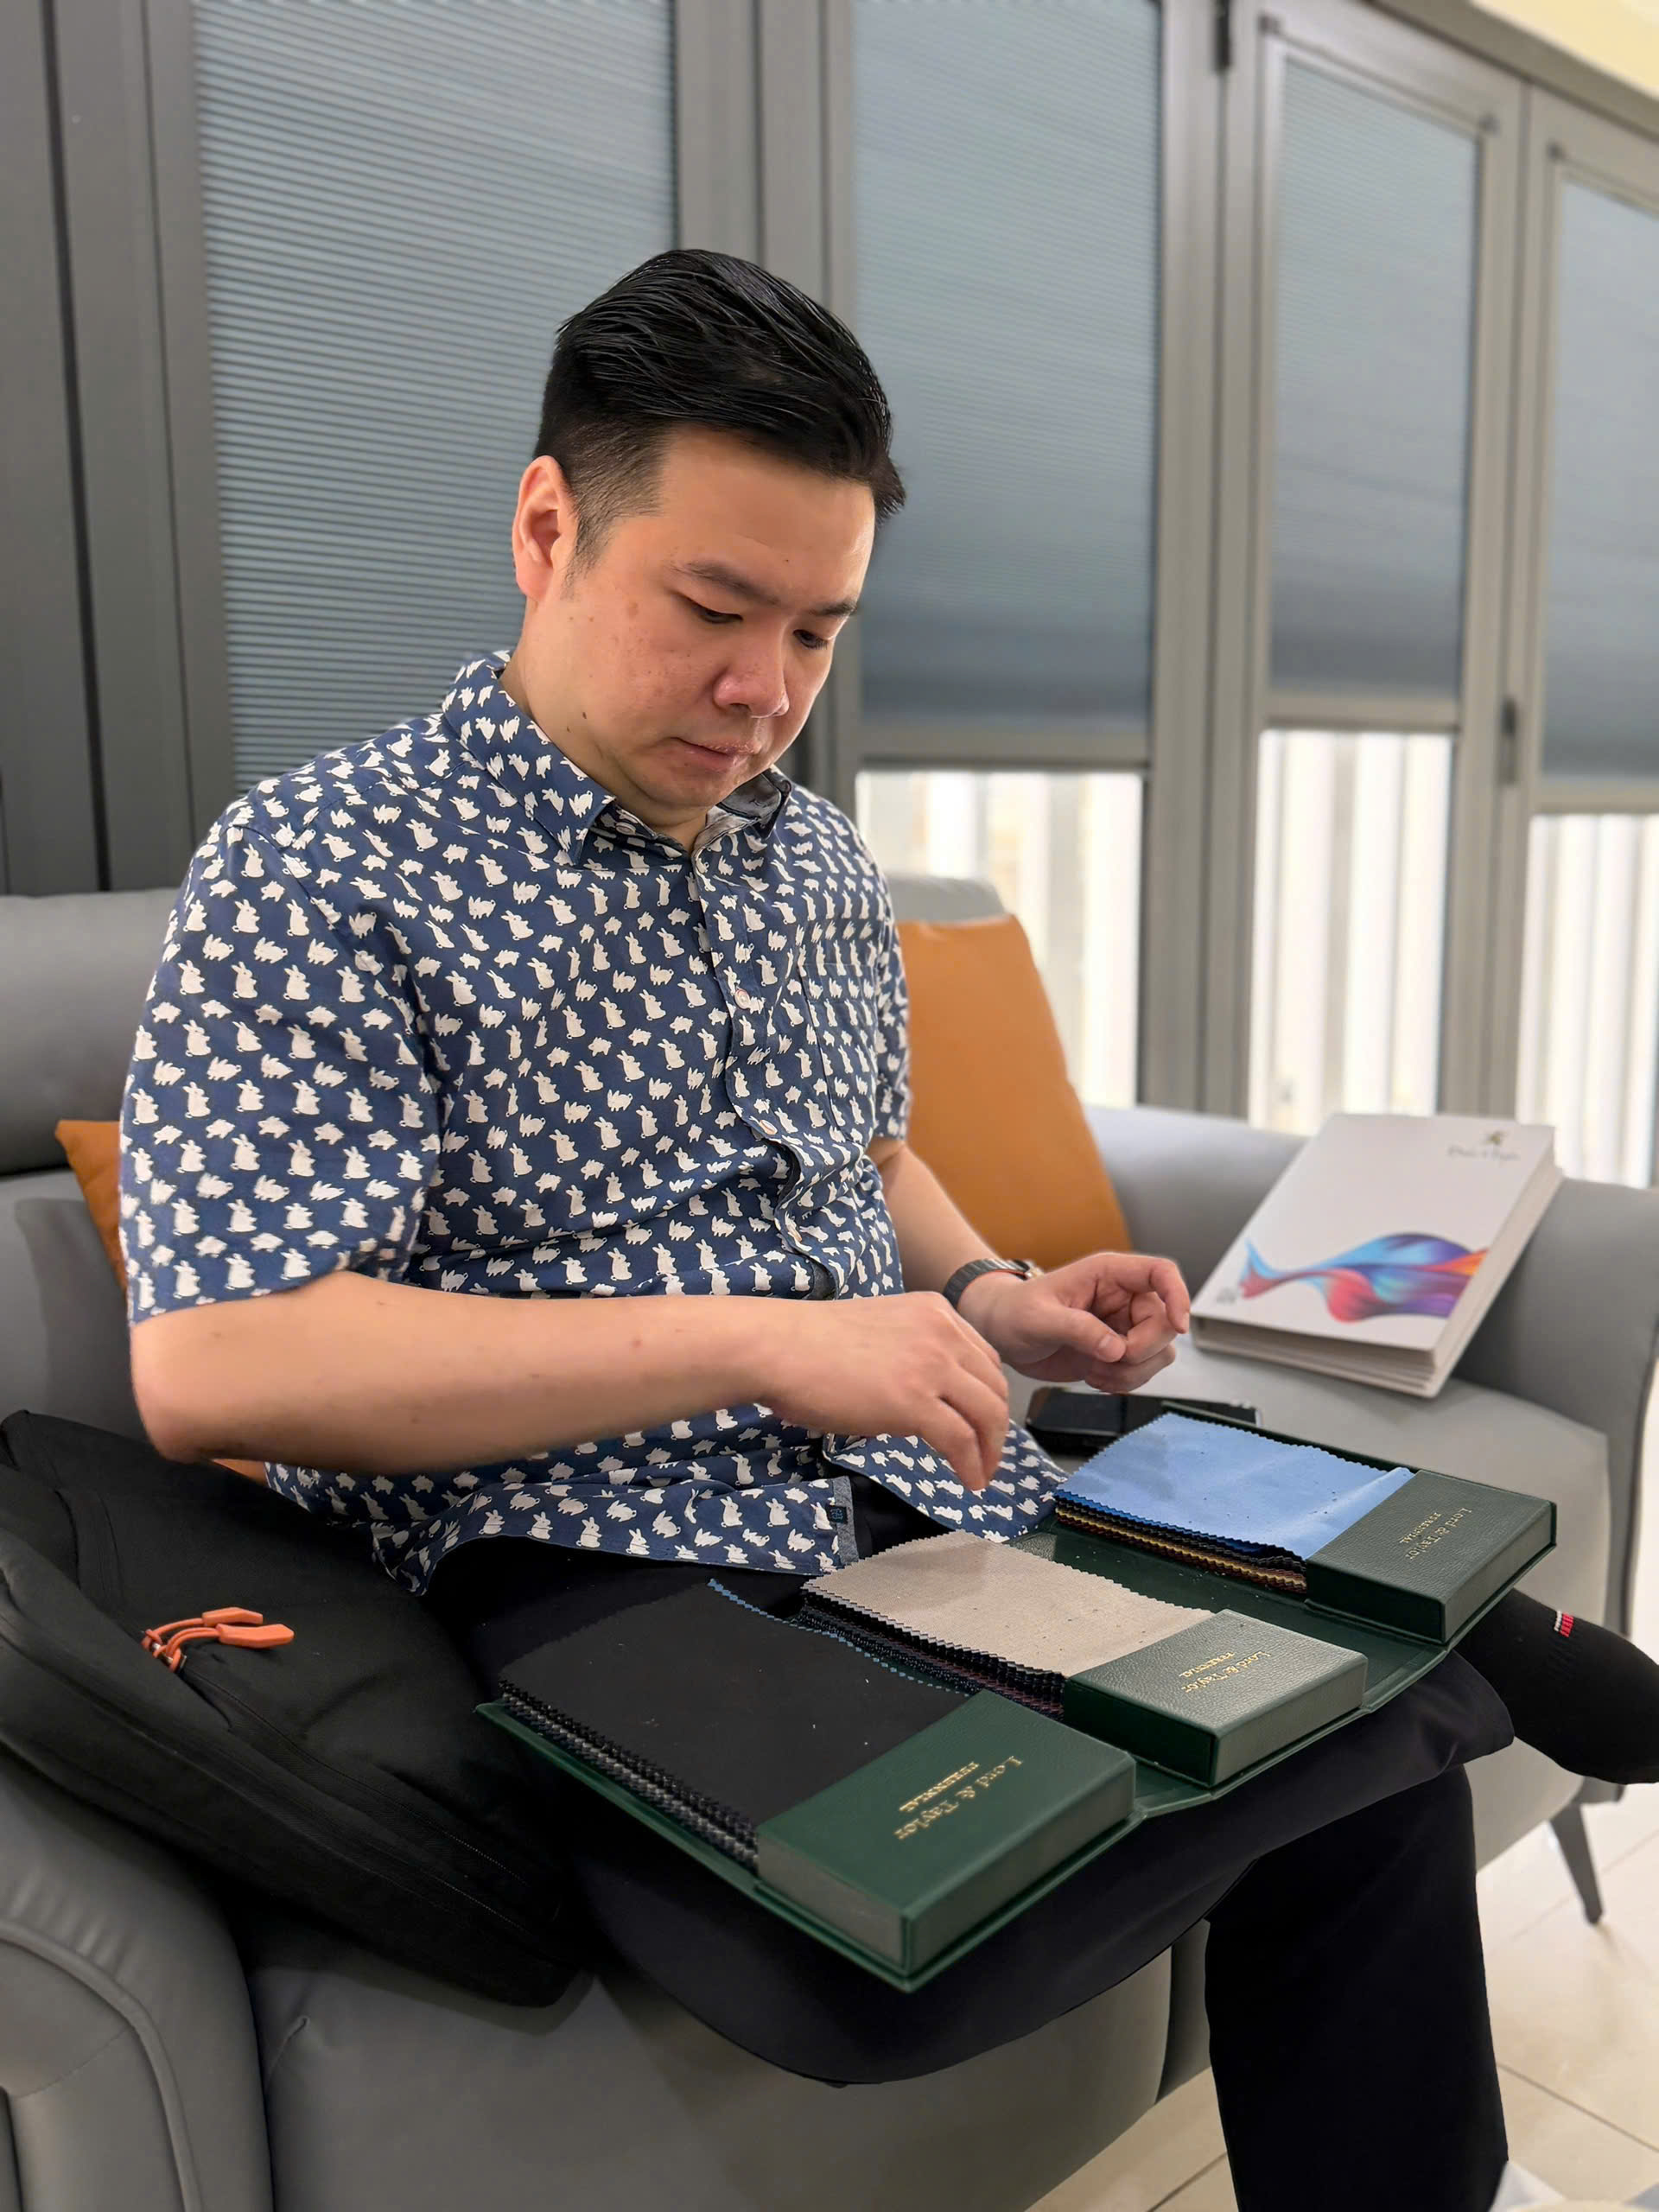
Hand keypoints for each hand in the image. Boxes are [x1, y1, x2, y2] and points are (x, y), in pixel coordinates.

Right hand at [760, 1293, 1009, 1492]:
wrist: (779, 1349)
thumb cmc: (809, 1344)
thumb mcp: (879, 1330)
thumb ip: (908, 1353)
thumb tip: (917, 1399)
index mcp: (933, 1311)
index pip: (984, 1358)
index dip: (989, 1395)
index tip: (982, 1423)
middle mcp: (942, 1332)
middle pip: (994, 1387)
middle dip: (997, 1427)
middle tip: (988, 1456)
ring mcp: (931, 1366)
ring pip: (987, 1415)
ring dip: (990, 1451)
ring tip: (982, 1474)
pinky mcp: (915, 1402)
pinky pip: (961, 1440)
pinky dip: (972, 1465)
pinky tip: (968, 1481)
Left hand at [956, 1252, 1189, 1392]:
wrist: (1001, 1333)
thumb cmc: (1015, 1311)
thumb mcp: (1039, 1318)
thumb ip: (1078, 1329)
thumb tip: (1116, 1349)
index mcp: (1109, 1275)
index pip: (1161, 1273)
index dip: (1178, 1296)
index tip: (1179, 1326)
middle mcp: (1123, 1298)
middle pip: (1166, 1323)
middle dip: (1142, 1350)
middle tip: (1107, 1361)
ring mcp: (1123, 1327)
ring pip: (1159, 1352)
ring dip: (1133, 1371)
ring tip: (1095, 1372)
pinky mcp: (1117, 1353)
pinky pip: (1143, 1371)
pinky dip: (1125, 1383)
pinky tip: (1095, 1379)